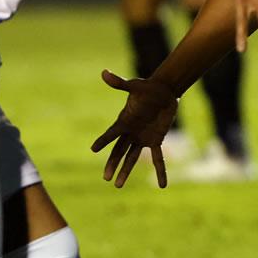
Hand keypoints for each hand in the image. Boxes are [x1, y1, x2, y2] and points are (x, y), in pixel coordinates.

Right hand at [90, 70, 178, 187]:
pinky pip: (158, 158)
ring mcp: (142, 138)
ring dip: (126, 171)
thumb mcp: (135, 86)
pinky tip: (162, 185)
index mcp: (124, 120)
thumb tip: (104, 72)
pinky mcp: (156, 140)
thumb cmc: (148, 88)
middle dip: (112, 164)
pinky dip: (160, 171)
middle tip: (106, 178)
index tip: (93, 149)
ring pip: (132, 158)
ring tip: (118, 185)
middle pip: (119, 151)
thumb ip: (120, 83)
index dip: (103, 140)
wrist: (165, 91)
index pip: (112, 133)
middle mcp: (131, 132)